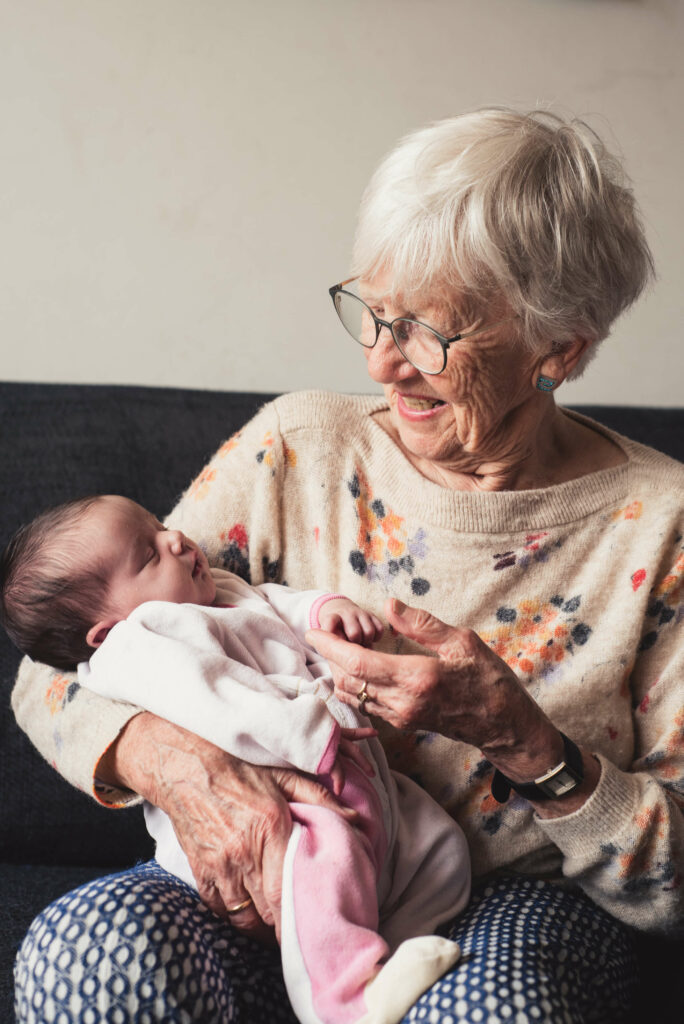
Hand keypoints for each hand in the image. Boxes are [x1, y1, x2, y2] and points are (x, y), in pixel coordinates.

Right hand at [103, 713, 359, 937]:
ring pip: (242, 917)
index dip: (299, 918)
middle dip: (284, 925)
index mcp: (269, 828)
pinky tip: (248, 908)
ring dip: (261, 924)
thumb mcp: (283, 776)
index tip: (313, 926)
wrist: (188, 767)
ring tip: (276, 924)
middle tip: (300, 928)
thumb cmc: (239, 770)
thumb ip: (320, 798)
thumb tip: (356, 819)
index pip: (285, 892)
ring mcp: (219, 866)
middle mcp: (243, 853)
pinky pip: (219, 908)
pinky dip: (235, 914)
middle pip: (267, 912)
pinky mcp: (200, 871)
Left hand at [308, 599, 598, 809]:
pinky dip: (354, 684)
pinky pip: (366, 704)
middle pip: (349, 680)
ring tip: (336, 646)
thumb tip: (388, 606)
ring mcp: (401, 717)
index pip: (359, 663)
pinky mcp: (403, 723)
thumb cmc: (489, 680)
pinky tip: (355, 667)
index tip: (313, 631)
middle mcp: (403, 702)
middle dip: (330, 656)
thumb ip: (422, 624)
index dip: (330, 646)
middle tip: (325, 631)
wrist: (504, 725)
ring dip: (340, 671)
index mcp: (417, 678)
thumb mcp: (462, 642)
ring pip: (354, 695)